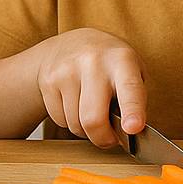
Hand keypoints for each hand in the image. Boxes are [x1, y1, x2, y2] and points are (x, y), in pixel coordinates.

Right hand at [32, 28, 145, 147]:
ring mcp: (66, 70)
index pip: (129, 89)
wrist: (72, 43)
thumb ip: (134, 100)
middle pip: (93, 119)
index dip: (132, 111)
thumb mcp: (132, 71)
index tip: (133, 128)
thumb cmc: (110, 65)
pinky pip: (59, 120)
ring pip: (75, 124)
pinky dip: (69, 121)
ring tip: (90, 111)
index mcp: (122, 60)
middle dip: (102, 139)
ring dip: (85, 129)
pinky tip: (74, 104)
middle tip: (109, 140)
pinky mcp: (48, 80)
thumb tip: (128, 134)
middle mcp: (93, 62)